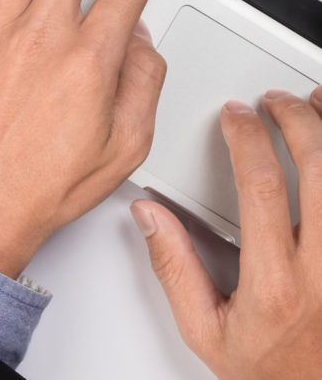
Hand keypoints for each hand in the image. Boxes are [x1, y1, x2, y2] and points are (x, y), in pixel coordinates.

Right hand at [132, 88, 321, 379]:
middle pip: (319, 171)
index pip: (263, 187)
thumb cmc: (273, 371)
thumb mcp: (205, 330)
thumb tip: (150, 217)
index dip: (248, 138)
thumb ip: (174, 268)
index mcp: (275, 282)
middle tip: (277, 103)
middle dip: (296, 121)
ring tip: (317, 104)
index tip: (236, 116)